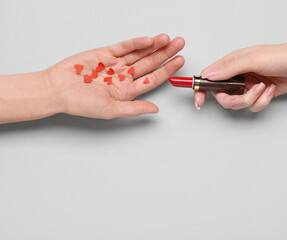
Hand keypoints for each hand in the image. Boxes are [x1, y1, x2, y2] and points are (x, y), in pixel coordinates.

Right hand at [47, 33, 184, 118]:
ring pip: (140, 53)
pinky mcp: (106, 54)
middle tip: (180, 44)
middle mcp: (124, 77)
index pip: (153, 79)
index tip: (179, 62)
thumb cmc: (81, 104)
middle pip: (150, 63)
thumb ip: (134, 108)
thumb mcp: (111, 110)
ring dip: (154, 46)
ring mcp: (116, 64)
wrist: (58, 90)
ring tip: (169, 39)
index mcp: (127, 91)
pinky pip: (124, 47)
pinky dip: (136, 43)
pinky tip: (149, 40)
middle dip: (166, 54)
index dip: (167, 70)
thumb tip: (155, 110)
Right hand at [194, 41, 286, 111]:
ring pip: (238, 103)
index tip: (199, 100)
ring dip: (251, 99)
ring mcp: (249, 86)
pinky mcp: (260, 95)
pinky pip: (254, 106)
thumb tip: (208, 75)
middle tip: (245, 95)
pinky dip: (263, 101)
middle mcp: (239, 75)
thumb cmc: (284, 56)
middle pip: (223, 96)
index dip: (201, 88)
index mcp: (233, 62)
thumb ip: (229, 69)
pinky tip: (271, 90)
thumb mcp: (253, 59)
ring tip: (263, 88)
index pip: (210, 77)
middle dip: (234, 100)